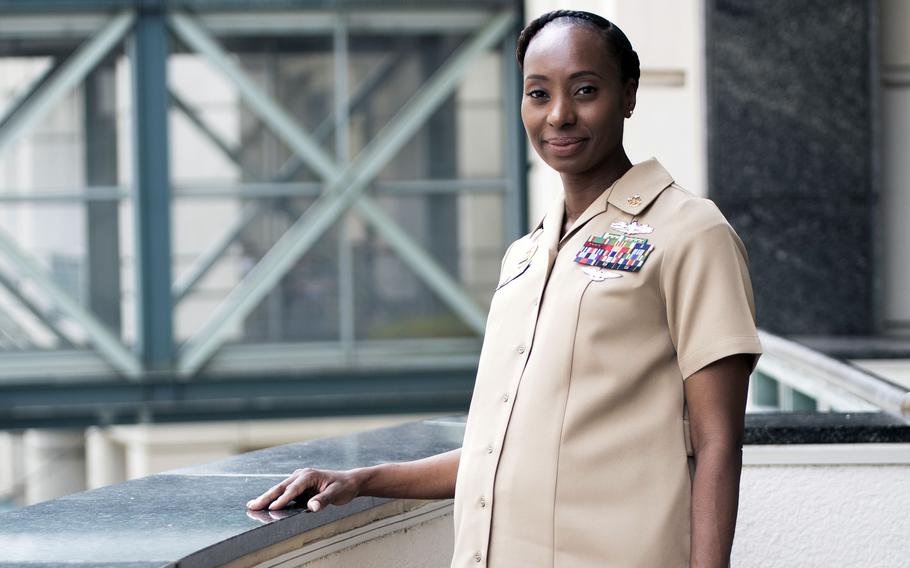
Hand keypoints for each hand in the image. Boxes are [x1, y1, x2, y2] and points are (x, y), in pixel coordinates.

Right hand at [246, 468, 362, 511]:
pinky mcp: (299, 486)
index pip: (293, 489)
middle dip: (266, 497)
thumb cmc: (343, 487)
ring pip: (280, 489)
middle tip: (252, 505)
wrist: (349, 482)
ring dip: (267, 497)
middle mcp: (302, 475)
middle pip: (281, 487)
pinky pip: (285, 493)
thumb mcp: (336, 494)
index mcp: (309, 475)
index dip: (282, 499)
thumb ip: (323, 500)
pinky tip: (264, 505)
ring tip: (251, 505)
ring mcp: (299, 480)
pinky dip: (274, 498)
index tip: (272, 508)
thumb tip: (312, 507)